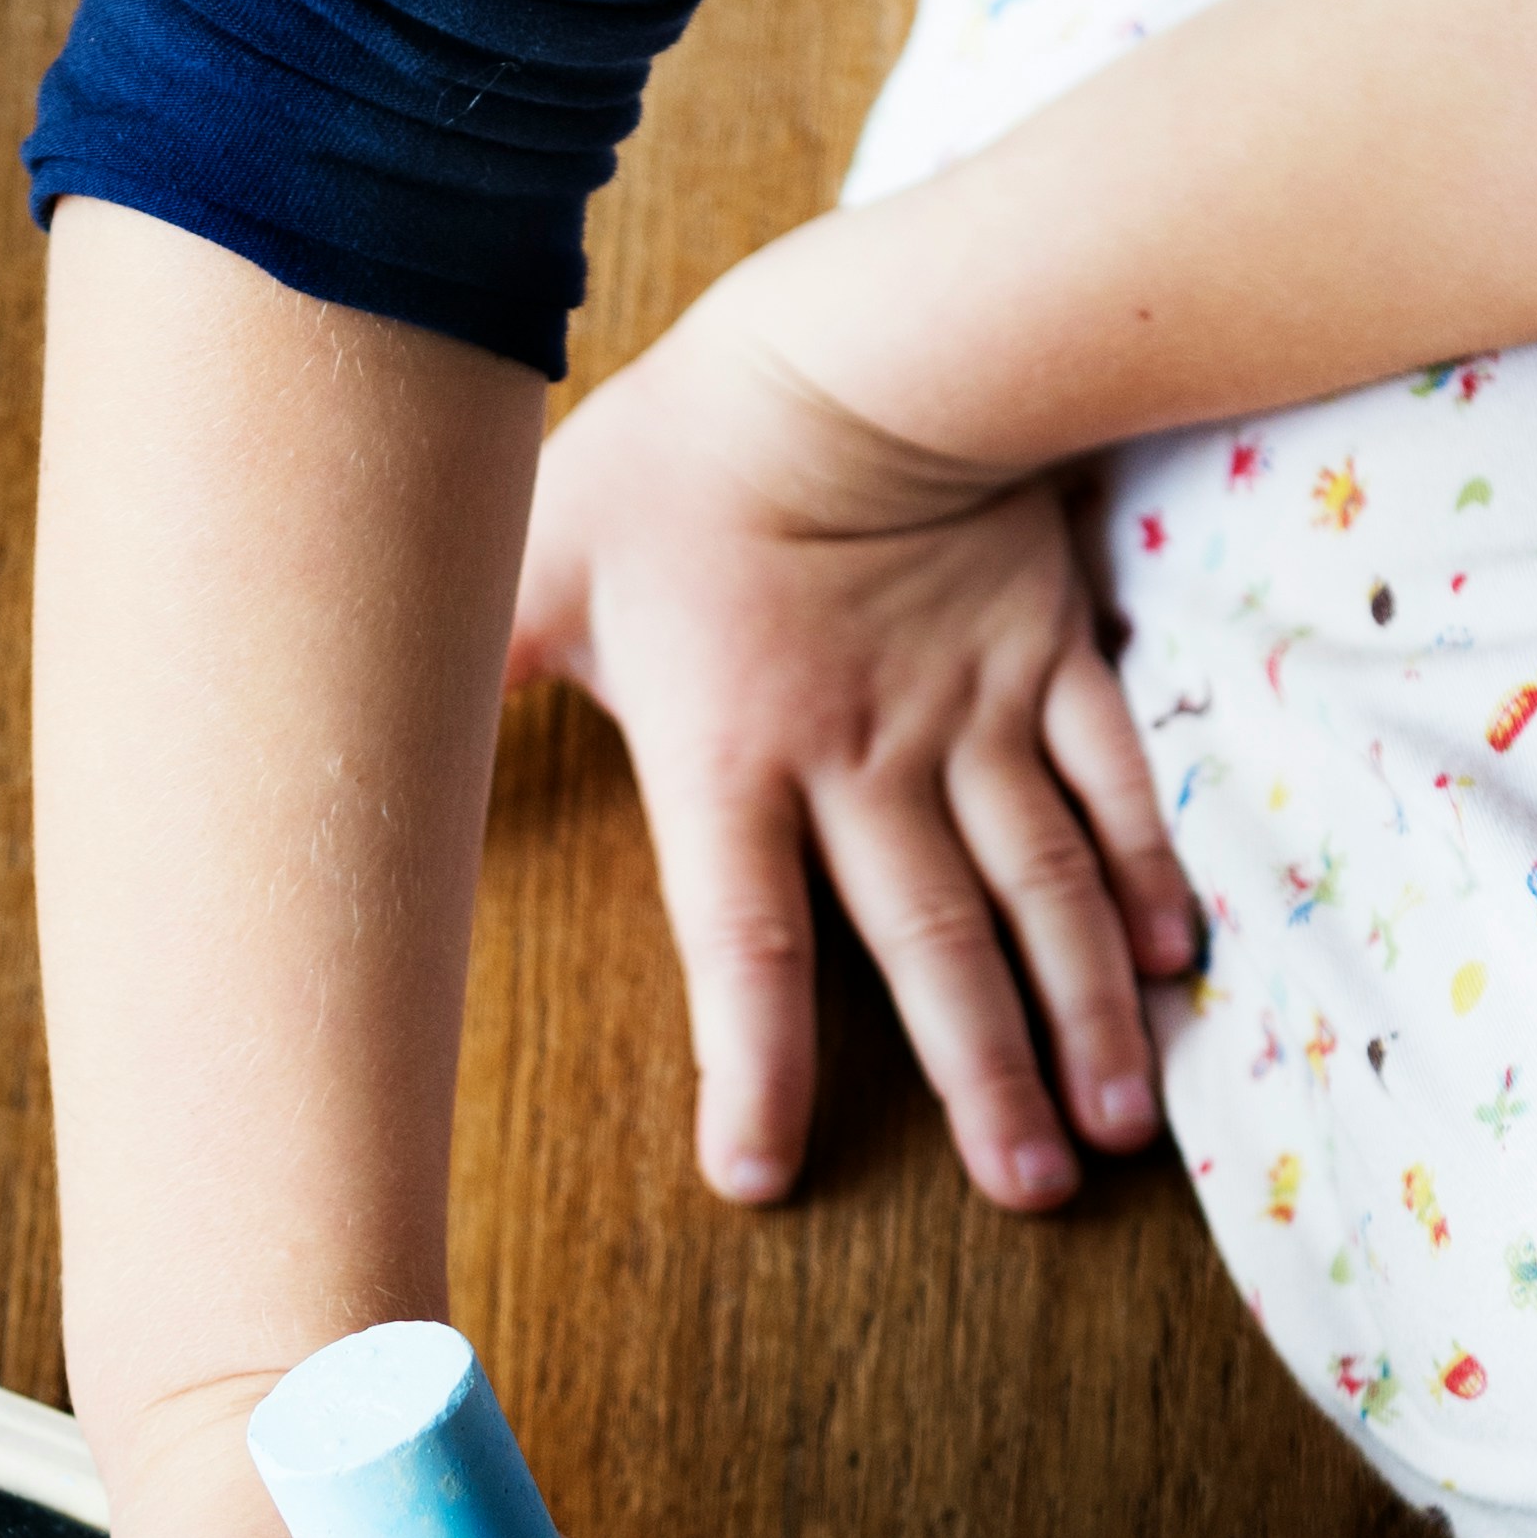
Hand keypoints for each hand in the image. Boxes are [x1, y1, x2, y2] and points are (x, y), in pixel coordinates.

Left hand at [510, 263, 1192, 1210]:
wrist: (851, 339)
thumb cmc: (680, 454)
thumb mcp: (545, 559)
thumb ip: (485, 666)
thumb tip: (362, 743)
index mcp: (733, 753)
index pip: (743, 941)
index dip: (753, 1067)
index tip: (760, 1176)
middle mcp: (864, 756)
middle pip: (928, 943)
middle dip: (984, 1079)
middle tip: (1028, 1198)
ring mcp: (969, 708)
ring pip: (1038, 882)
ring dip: (1082, 1008)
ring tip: (1114, 1127)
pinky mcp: (1046, 650)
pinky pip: (1106, 776)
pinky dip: (1145, 869)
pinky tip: (1174, 958)